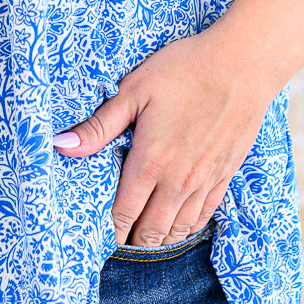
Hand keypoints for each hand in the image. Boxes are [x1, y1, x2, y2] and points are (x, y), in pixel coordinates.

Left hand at [52, 28, 273, 246]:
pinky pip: (203, 217)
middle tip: (119, 236)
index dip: (109, 231)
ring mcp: (205, 182)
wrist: (243, 64)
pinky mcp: (225, 175)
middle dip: (132, 239)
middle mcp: (178, 181)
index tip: (98, 234)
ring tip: (144, 235)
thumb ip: (98, 125)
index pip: (123, 215)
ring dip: (159, 238)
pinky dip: (187, 227)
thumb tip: (60, 146)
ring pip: (178, 230)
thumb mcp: (134, 90)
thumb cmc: (185, 70)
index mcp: (150, 162)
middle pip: (151, 232)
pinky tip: (177, 223)